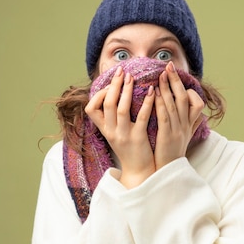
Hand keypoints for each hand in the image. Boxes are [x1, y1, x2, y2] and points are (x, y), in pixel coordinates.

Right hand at [85, 66, 156, 187]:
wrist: (138, 172)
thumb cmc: (129, 149)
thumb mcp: (115, 134)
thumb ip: (112, 118)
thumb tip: (114, 95)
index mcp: (104, 129)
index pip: (91, 109)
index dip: (98, 94)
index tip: (109, 84)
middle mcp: (111, 132)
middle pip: (107, 104)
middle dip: (114, 85)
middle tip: (122, 71)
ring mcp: (124, 135)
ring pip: (122, 109)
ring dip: (127, 91)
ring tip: (133, 77)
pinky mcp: (138, 139)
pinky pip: (142, 118)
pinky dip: (146, 103)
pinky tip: (152, 92)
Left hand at [153, 62, 204, 168]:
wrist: (169, 172)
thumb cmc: (173, 154)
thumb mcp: (183, 137)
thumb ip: (188, 123)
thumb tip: (196, 113)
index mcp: (190, 125)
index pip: (197, 103)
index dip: (188, 89)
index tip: (177, 78)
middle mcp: (186, 125)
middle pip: (184, 98)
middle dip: (176, 81)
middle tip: (168, 66)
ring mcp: (178, 130)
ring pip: (175, 104)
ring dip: (168, 87)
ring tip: (160, 74)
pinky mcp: (167, 136)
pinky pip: (165, 116)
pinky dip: (160, 103)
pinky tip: (154, 93)